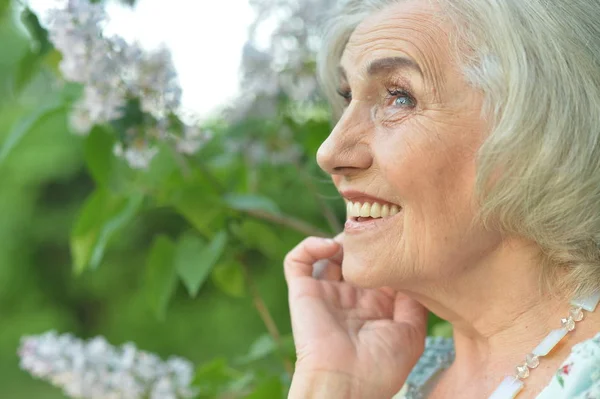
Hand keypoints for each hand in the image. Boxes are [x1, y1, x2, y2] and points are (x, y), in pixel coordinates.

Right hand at [284, 235, 427, 398]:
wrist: (346, 384)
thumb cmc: (381, 366)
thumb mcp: (411, 333)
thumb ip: (414, 302)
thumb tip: (413, 274)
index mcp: (374, 305)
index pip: (379, 268)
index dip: (387, 252)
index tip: (398, 238)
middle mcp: (350, 296)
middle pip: (354, 257)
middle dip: (363, 240)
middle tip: (374, 227)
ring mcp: (325, 293)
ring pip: (327, 253)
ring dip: (339, 240)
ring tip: (354, 239)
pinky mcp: (303, 291)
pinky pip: (296, 261)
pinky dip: (309, 246)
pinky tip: (330, 247)